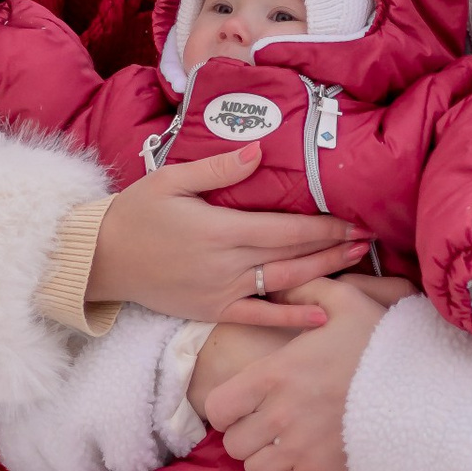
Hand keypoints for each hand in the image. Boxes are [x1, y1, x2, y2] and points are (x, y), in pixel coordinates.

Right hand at [89, 153, 366, 330]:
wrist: (100, 259)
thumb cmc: (136, 213)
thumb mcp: (171, 179)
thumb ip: (218, 169)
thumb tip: (258, 151)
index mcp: (221, 229)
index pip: (286, 228)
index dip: (324, 225)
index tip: (355, 218)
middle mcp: (227, 264)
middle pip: (293, 255)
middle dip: (335, 246)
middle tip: (371, 238)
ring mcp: (222, 291)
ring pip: (285, 284)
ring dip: (324, 272)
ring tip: (358, 261)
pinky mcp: (213, 310)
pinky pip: (259, 317)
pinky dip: (291, 319)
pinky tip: (323, 315)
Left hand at [197, 274, 392, 470]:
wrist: (425, 394)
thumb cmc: (382, 346)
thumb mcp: (346, 301)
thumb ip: (306, 289)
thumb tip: (277, 285)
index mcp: (275, 375)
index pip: (218, 406)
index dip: (226, 405)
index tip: (243, 400)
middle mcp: (279, 416)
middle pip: (232, 443)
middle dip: (244, 432)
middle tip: (264, 420)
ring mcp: (299, 449)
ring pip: (254, 467)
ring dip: (263, 455)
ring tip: (282, 439)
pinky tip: (304, 452)